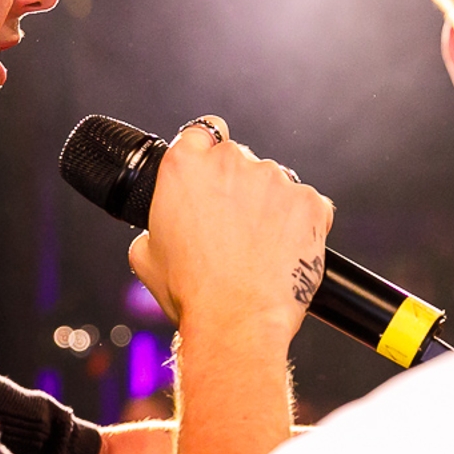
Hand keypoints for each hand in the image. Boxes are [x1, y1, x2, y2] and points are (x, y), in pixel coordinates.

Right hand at [127, 116, 332, 341]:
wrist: (235, 321)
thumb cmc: (190, 292)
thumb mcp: (144, 255)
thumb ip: (154, 223)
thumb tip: (163, 226)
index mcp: (185, 165)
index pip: (201, 132)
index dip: (207, 153)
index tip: (212, 175)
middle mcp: (231, 161)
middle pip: (239, 158)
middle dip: (238, 186)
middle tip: (233, 228)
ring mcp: (274, 178)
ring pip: (275, 183)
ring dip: (269, 206)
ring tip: (259, 248)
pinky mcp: (309, 201)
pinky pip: (308, 204)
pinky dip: (301, 224)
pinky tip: (285, 251)